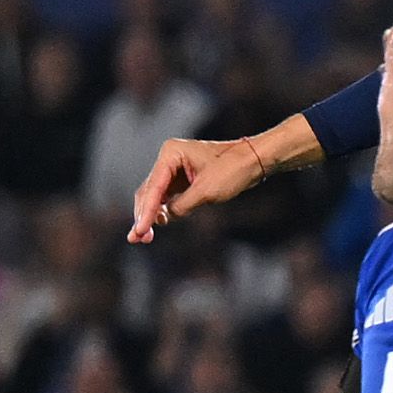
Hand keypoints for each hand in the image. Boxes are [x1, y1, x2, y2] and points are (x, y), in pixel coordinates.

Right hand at [125, 131, 280, 241]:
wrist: (256, 160)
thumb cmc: (234, 170)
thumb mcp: (207, 191)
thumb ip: (182, 206)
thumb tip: (164, 218)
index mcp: (171, 153)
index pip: (154, 187)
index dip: (146, 212)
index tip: (140, 231)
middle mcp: (169, 158)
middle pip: (149, 191)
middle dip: (144, 215)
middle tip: (136, 238)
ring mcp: (174, 168)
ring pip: (156, 195)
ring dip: (150, 215)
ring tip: (142, 237)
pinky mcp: (182, 178)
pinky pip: (167, 197)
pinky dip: (163, 211)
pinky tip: (156, 226)